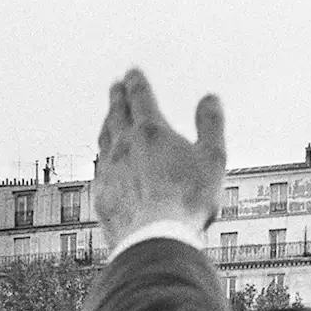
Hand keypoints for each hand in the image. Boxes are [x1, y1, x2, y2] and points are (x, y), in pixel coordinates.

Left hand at [95, 68, 226, 247]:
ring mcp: (108, 172)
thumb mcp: (212, 157)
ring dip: (106, 124)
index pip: (140, 98)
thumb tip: (208, 97)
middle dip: (116, 98)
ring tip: (108, 118)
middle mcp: (123, 148)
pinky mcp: (99, 196)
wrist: (153, 239)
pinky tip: (103, 161)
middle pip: (116, 115)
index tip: (131, 71)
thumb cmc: (188, 200)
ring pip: (103, 141)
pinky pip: (98, 169)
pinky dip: (102, 157)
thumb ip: (210, 124)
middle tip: (115, 86)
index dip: (135, 82)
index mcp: (151, 132)